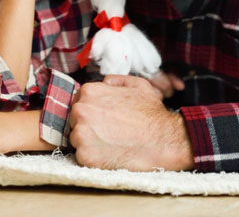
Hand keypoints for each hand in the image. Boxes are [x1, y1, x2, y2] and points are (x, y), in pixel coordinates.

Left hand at [69, 75, 193, 170]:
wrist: (163, 141)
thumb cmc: (152, 113)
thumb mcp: (137, 85)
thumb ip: (115, 80)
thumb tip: (104, 82)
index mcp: (89, 92)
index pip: (79, 102)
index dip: (92, 112)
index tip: (104, 120)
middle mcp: (80, 111)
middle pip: (75, 120)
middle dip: (89, 126)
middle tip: (109, 133)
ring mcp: (81, 134)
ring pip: (76, 139)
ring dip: (89, 143)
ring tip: (111, 144)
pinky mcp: (85, 156)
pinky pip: (82, 157)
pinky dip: (93, 158)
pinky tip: (110, 154)